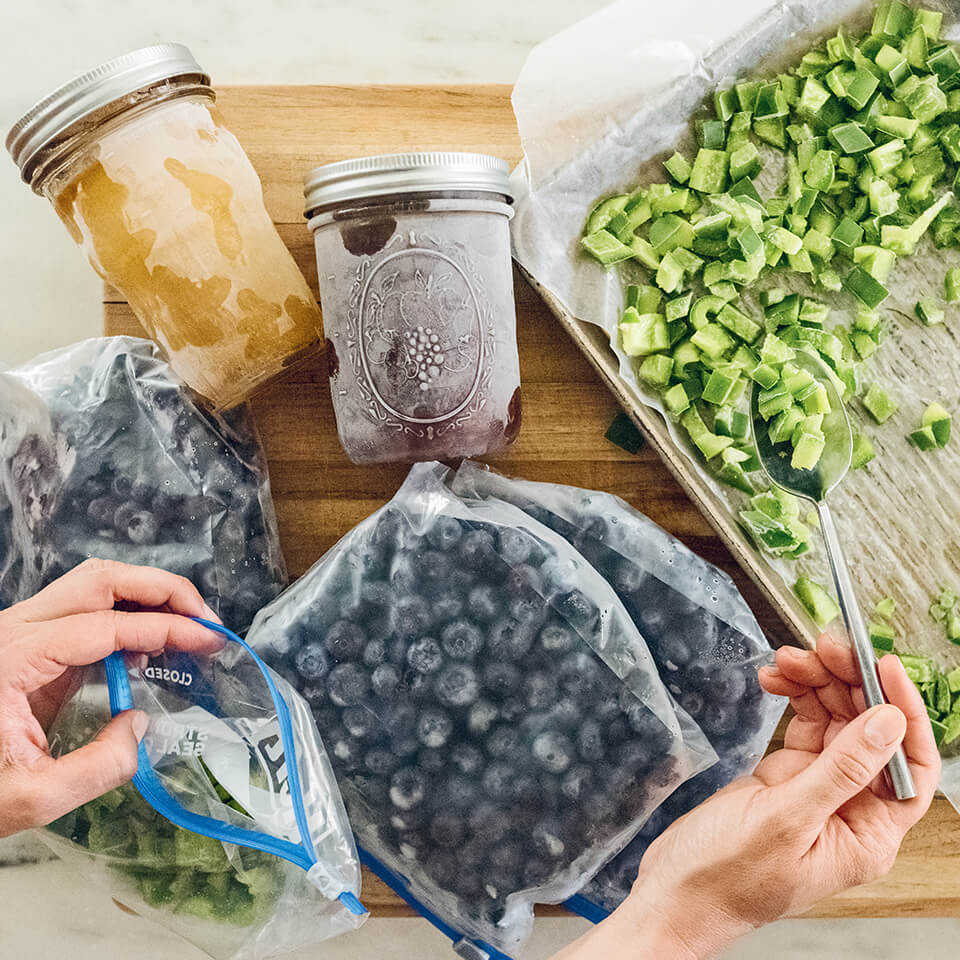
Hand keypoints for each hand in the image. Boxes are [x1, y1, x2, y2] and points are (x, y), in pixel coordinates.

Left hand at [0, 558, 223, 836]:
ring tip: (188, 627)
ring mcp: (22, 631)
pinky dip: (129, 616)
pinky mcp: (31, 644)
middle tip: (206, 622)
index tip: (210, 642)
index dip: (166, 630)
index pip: (108, 625)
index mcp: (15, 657)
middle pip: (102, 580)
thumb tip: (141, 727)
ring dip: (148, 596)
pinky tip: (151, 648)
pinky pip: (88, 611)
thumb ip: (97, 768)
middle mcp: (16, 629)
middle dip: (164, 591)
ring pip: (95, 585)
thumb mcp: (31, 799)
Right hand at [552, 634, 939, 959]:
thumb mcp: (787, 821)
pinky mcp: (784, 776)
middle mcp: (848, 809)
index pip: (908, 765)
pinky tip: (774, 680)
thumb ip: (842, 770)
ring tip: (787, 659)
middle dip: (848, 683)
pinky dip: (793, 697)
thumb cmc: (726, 877)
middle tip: (822, 646)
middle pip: (868, 731)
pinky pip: (802, 724)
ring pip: (834, 720)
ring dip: (816, 683)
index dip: (903, 711)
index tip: (881, 665)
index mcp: (866, 834)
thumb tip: (889, 722)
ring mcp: (816, 789)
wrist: (674, 891)